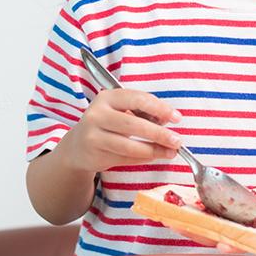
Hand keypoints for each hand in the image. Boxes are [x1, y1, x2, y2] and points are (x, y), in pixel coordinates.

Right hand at [60, 88, 182, 173]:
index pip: (138, 99)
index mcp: (108, 97)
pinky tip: (153, 156)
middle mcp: (97, 113)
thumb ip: (142, 114)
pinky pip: (124, 158)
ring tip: (170, 152)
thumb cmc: (106, 125)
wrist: (78, 146)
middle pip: (133, 124)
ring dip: (153, 150)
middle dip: (159, 133)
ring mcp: (93, 134)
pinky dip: (143, 158)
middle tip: (177, 140)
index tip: (176, 118)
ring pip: (129, 145)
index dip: (160, 108)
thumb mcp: (121, 112)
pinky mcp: (94, 154)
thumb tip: (168, 123)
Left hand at [170, 207, 255, 250]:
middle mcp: (232, 236)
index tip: (221, 244)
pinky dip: (185, 208)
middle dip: (192, 231)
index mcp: (249, 240)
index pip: (235, 244)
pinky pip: (199, 213)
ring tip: (166, 215)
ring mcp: (223, 226)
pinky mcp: (217, 214)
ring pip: (200, 227)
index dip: (226, 244)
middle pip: (210, 236)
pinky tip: (172, 201)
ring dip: (183, 221)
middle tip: (174, 224)